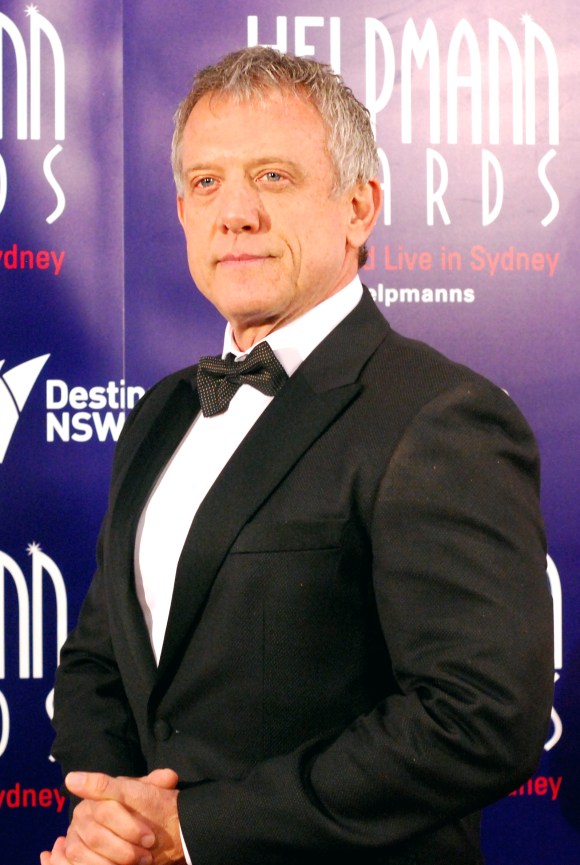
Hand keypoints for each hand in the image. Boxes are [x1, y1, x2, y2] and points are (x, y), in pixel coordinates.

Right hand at [39, 769, 184, 864]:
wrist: (130, 828)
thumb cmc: (139, 810)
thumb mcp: (148, 794)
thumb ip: (157, 784)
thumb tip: (169, 777)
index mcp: (97, 796)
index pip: (108, 809)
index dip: (130, 827)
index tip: (150, 839)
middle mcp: (81, 815)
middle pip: (96, 835)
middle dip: (125, 849)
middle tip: (148, 854)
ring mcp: (72, 837)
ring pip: (83, 855)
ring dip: (111, 863)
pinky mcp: (70, 856)